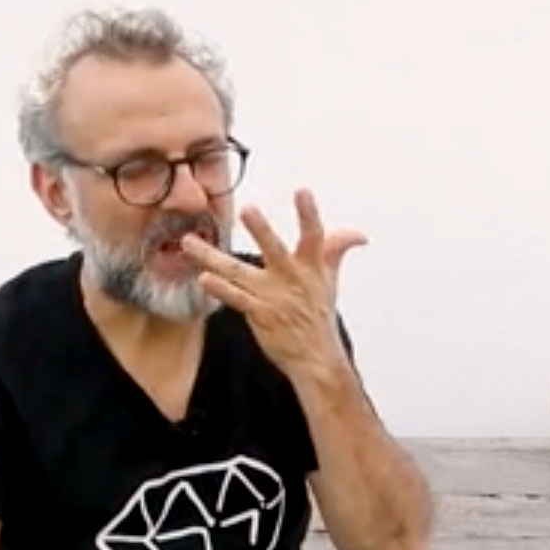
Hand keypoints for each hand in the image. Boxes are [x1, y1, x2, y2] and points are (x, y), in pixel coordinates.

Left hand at [182, 188, 366, 377]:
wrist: (316, 358)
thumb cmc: (319, 316)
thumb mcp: (330, 280)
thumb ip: (337, 250)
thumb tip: (359, 235)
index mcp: (310, 267)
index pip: (314, 236)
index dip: (309, 214)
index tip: (303, 191)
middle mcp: (291, 278)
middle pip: (275, 249)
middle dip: (262, 230)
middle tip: (248, 210)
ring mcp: (273, 297)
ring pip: (238, 271)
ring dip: (214, 257)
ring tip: (190, 243)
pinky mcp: (259, 314)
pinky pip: (236, 299)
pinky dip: (220, 289)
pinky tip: (204, 278)